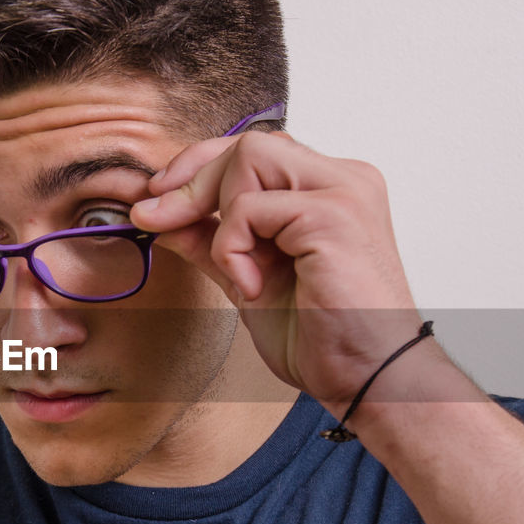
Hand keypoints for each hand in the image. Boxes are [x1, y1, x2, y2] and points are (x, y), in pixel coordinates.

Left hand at [131, 130, 439, 415]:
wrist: (368, 380)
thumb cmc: (322, 337)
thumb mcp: (248, 279)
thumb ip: (211, 241)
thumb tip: (158, 214)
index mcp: (330, 189)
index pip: (256, 152)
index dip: (199, 169)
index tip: (157, 201)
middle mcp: (343, 179)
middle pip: (249, 144)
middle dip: (192, 180)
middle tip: (155, 218)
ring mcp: (344, 191)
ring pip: (250, 157)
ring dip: (218, 211)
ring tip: (235, 269)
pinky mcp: (333, 215)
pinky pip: (251, 207)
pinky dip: (233, 246)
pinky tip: (253, 286)